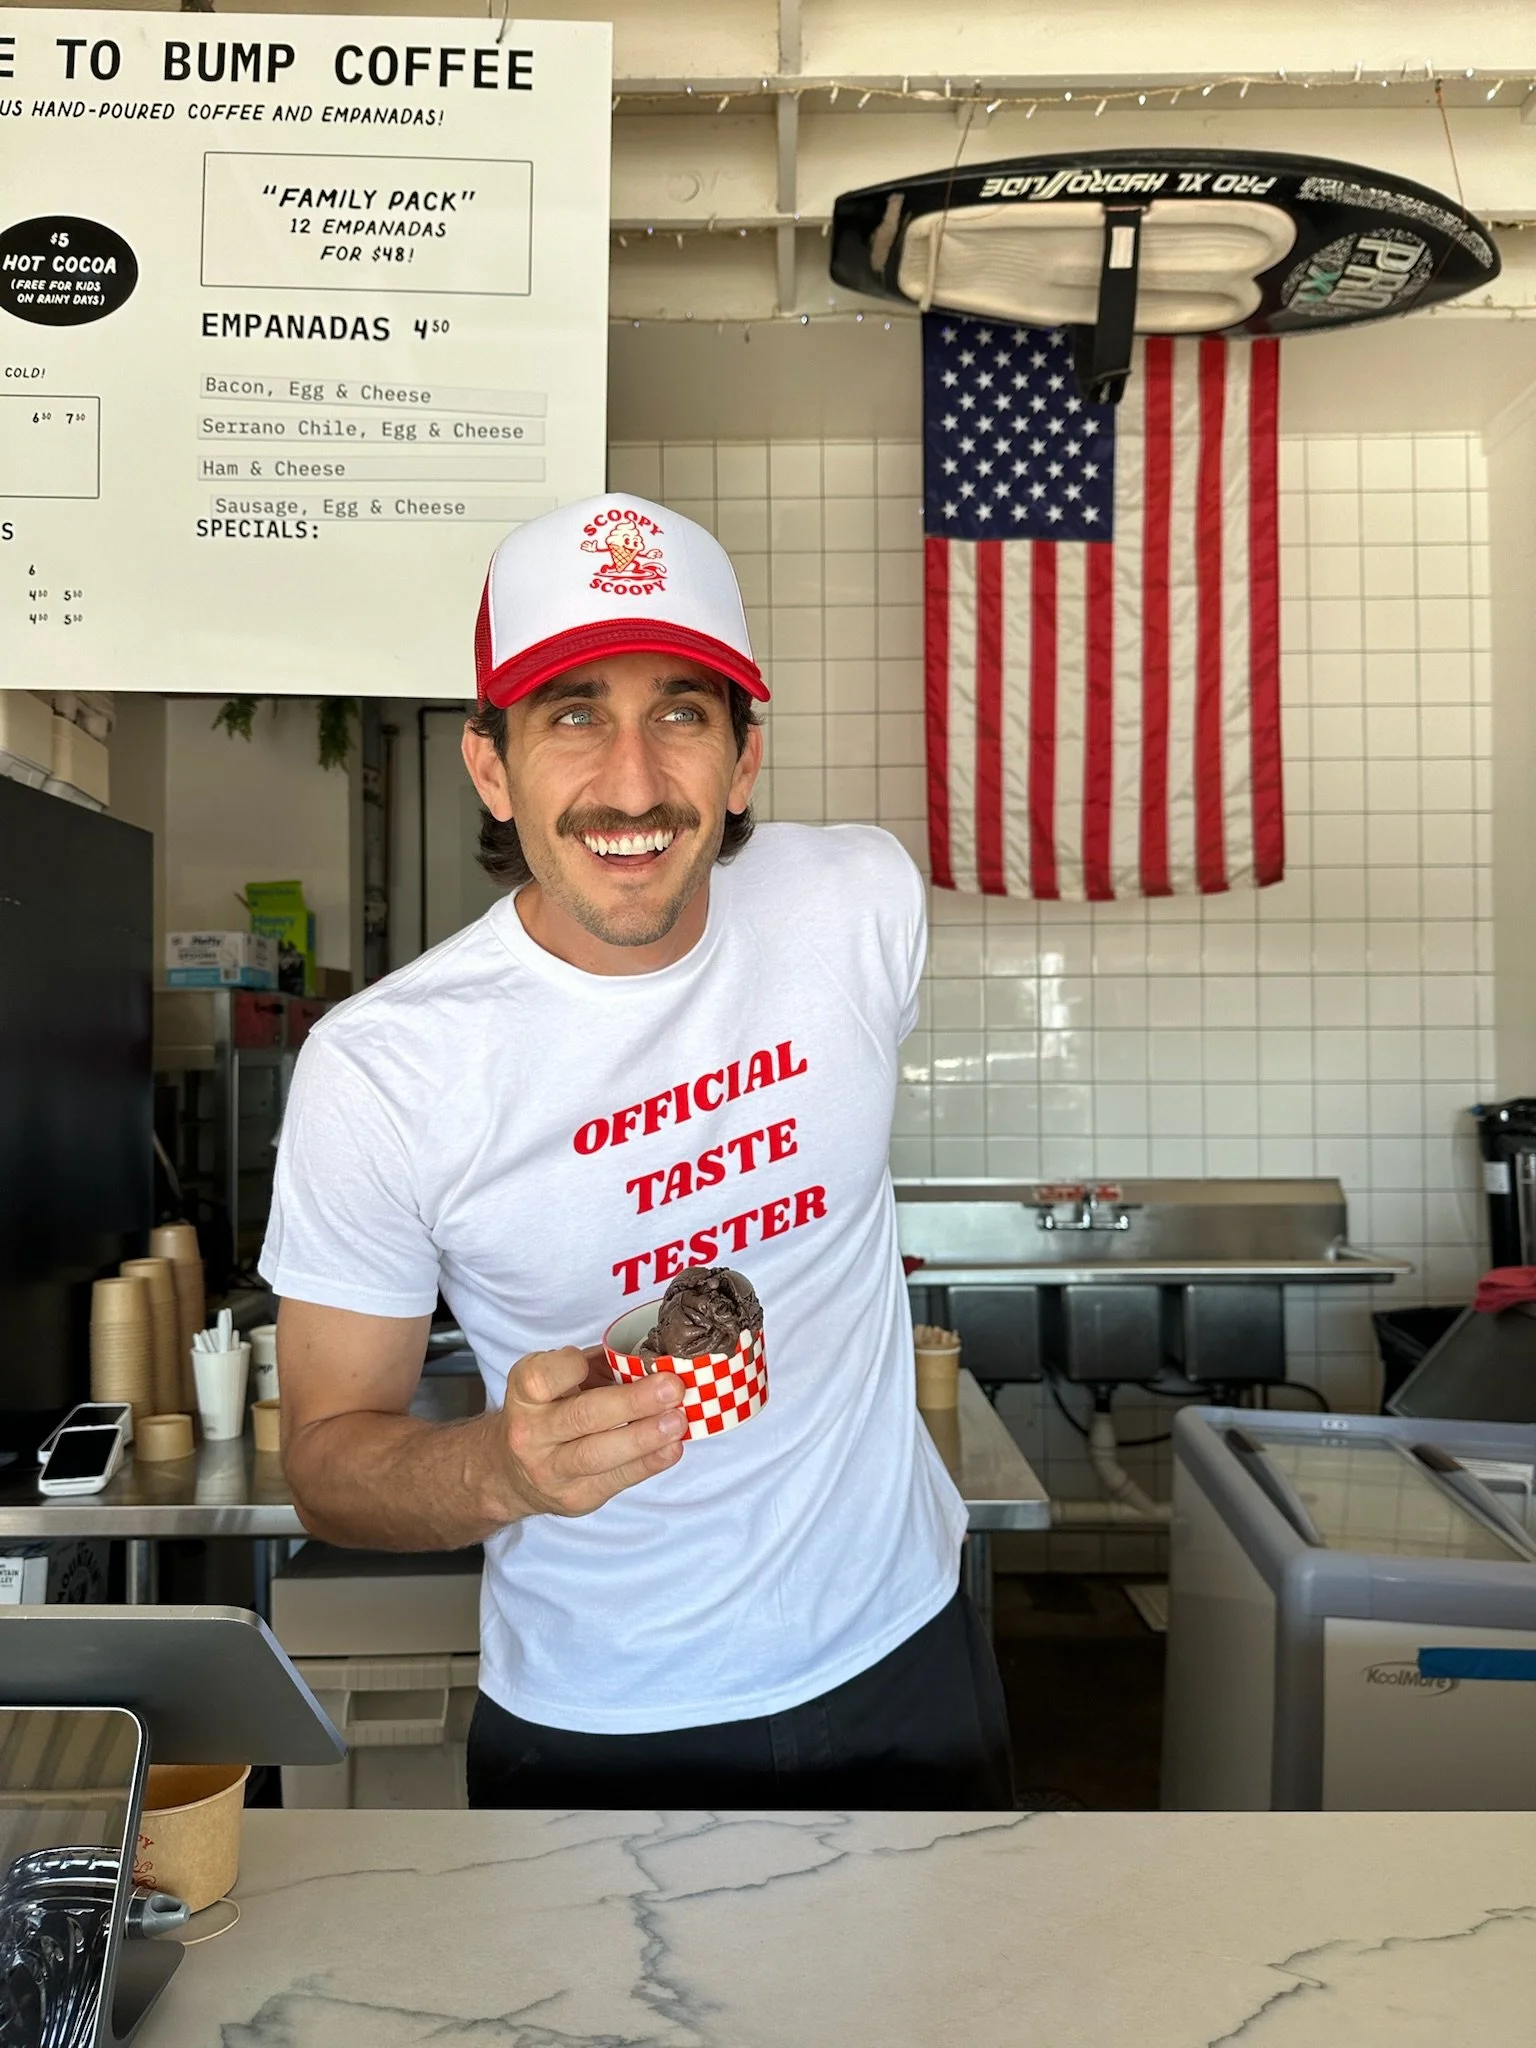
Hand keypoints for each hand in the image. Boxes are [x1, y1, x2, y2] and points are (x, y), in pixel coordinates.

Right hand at [495, 1345, 686, 1519]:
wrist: (513, 1475)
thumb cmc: (548, 1413)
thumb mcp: (557, 1382)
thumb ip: (594, 1367)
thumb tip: (650, 1360)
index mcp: (525, 1395)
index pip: (542, 1378)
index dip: (572, 1366)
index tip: (610, 1359)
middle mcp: (530, 1434)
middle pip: (582, 1416)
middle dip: (632, 1402)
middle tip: (671, 1388)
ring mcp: (550, 1471)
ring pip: (598, 1454)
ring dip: (643, 1437)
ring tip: (677, 1421)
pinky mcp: (575, 1499)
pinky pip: (615, 1480)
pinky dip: (648, 1463)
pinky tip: (671, 1448)